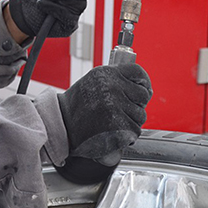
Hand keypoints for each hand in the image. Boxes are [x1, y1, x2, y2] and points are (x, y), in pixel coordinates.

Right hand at [56, 64, 151, 182]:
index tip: (144, 89)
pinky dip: (127, 135)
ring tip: (112, 121)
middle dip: (136, 105)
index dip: (144, 82)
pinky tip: (112, 132)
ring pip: (141, 115)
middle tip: (119, 110)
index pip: (137, 72)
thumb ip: (116, 80)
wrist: (61, 126)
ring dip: (130, 121)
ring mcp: (115, 107)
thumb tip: (145, 88)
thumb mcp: (94, 82)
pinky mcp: (118, 127)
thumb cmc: (77, 106)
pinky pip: (135, 131)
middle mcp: (112, 88)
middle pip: (143, 95)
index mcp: (107, 74)